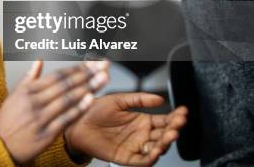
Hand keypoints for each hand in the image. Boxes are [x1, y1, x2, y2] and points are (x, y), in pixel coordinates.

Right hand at [0, 60, 108, 163]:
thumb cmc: (8, 119)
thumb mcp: (14, 95)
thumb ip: (29, 77)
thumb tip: (39, 60)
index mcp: (28, 91)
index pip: (57, 76)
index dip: (76, 68)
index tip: (91, 63)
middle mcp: (35, 102)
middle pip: (65, 85)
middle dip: (86, 74)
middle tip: (103, 66)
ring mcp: (41, 118)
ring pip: (68, 100)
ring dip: (87, 88)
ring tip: (103, 79)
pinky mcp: (46, 134)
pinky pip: (65, 119)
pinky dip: (79, 109)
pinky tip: (90, 99)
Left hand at [64, 92, 187, 165]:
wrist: (77, 123)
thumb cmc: (94, 110)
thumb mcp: (119, 100)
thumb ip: (139, 99)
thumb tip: (160, 99)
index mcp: (141, 120)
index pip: (164, 120)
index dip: (175, 117)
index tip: (183, 111)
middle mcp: (141, 134)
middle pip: (163, 135)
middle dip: (173, 129)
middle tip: (178, 123)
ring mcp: (134, 146)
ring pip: (156, 148)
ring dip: (165, 143)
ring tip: (170, 134)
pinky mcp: (125, 157)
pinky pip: (142, 161)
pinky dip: (150, 157)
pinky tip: (156, 150)